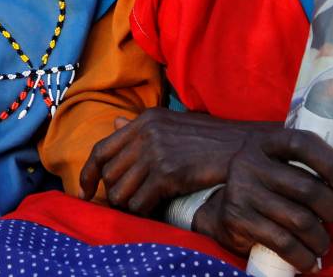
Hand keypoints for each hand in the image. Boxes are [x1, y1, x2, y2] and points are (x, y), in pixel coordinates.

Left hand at [79, 108, 279, 214]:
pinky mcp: (168, 174)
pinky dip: (144, 212)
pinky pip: (140, 203)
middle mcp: (145, 134)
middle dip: (114, 193)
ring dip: (128, 205)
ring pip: (121, 192)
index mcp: (145, 119)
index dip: (89, 173)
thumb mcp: (174, 123)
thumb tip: (115, 122)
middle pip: (109, 174)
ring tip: (143, 207)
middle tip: (128, 203)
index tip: (86, 191)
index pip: (101, 149)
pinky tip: (156, 210)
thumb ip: (143, 127)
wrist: (246, 148)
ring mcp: (155, 153)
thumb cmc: (213, 138)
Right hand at [191, 128, 332, 272]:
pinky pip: (283, 242)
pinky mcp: (238, 219)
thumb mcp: (291, 166)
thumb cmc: (269, 183)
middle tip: (332, 218)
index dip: (328, 161)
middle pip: (306, 188)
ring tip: (322, 244)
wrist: (224, 205)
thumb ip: (328, 166)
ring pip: (299, 220)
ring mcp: (241, 190)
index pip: (300, 143)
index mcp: (266, 143)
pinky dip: (303, 257)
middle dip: (331, 209)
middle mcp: (250, 162)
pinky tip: (309, 262)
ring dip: (320, 239)